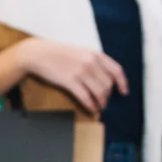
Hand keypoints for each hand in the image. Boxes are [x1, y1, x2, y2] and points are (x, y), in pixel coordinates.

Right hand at [0, 37, 128, 116]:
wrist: (37, 54)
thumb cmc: (57, 53)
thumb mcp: (80, 51)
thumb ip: (93, 61)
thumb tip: (104, 76)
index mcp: (94, 54)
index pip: (116, 70)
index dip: (122, 83)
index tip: (124, 91)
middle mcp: (90, 62)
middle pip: (107, 84)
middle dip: (107, 95)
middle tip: (105, 101)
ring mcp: (80, 72)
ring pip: (99, 92)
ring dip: (101, 102)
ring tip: (99, 107)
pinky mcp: (70, 81)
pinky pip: (86, 97)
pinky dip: (91, 105)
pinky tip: (91, 109)